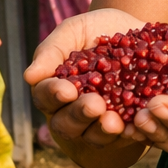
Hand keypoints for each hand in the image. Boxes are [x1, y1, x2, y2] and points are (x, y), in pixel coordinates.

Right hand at [25, 8, 146, 152]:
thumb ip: (51, 51)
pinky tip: (136, 128)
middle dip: (79, 115)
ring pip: (93, 137)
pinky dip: (129, 135)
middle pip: (66, 124)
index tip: (67, 90)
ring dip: (101, 131)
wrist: (137, 31)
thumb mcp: (73, 31)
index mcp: (54, 88)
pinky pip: (125, 138)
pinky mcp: (127, 126)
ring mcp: (99, 122)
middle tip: (94, 104)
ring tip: (114, 121)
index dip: (54, 95)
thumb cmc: (97, 29)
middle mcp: (72, 111)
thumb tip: (29, 76)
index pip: (45, 97)